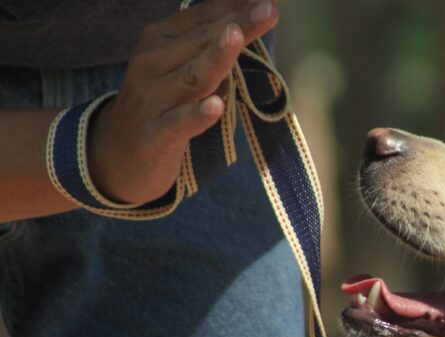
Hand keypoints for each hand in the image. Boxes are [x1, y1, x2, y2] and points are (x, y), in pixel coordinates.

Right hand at [88, 0, 278, 203]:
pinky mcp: (156, 135)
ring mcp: (154, 99)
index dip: (235, 5)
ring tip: (238, 35)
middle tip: (270, 7)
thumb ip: (208, 44)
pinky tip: (215, 106)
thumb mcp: (180, 66)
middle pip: (203, 41)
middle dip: (238, 23)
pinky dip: (197, 114)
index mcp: (160, 40)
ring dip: (217, 56)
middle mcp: (153, 63)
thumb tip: (244, 21)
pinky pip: (179, 123)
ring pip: (192, 76)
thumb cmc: (160, 103)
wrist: (115, 154)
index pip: (204, 17)